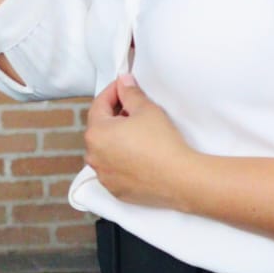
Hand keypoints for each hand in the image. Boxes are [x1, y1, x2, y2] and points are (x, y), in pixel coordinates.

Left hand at [84, 75, 195, 209]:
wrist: (179, 178)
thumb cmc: (162, 143)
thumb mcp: (146, 109)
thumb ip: (130, 93)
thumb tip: (123, 83)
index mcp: (96, 133)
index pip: (99, 104)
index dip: (112, 91)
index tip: (123, 86)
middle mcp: (93, 156)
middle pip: (100, 128)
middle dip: (114, 115)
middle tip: (133, 107)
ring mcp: (103, 175)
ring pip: (106, 149)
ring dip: (117, 138)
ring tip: (137, 131)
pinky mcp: (115, 189)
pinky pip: (114, 168)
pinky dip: (122, 159)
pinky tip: (139, 153)